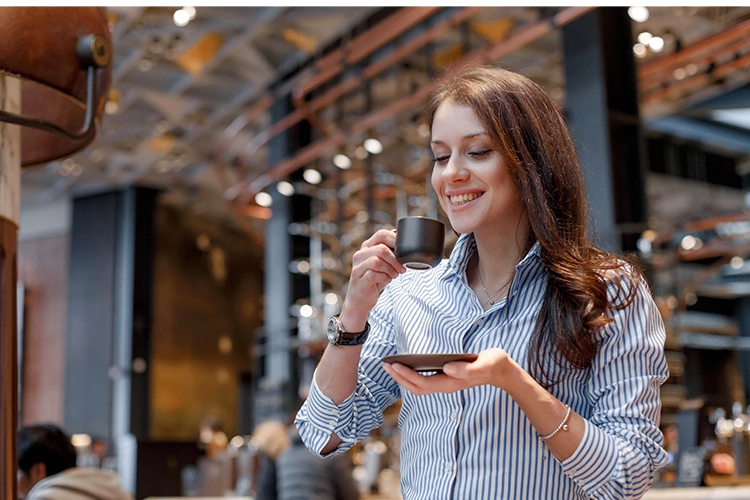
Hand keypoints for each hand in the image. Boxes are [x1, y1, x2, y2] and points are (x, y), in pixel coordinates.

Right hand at [342, 229, 405, 318]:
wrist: (360, 299)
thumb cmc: (374, 280)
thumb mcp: (382, 264)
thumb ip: (390, 253)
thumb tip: (404, 242)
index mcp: (366, 247)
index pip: (381, 234)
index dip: (395, 240)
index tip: (404, 252)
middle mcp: (360, 255)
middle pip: (381, 248)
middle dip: (396, 259)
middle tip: (402, 269)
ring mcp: (358, 267)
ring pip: (377, 261)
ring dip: (390, 269)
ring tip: (394, 275)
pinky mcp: (360, 279)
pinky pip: (374, 274)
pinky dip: (385, 278)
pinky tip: (387, 280)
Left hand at [383, 348, 515, 394]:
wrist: (502, 372)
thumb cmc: (494, 365)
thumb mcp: (486, 363)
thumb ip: (468, 368)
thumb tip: (447, 367)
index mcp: (452, 382)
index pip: (423, 383)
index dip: (407, 375)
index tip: (394, 365)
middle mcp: (446, 386)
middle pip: (416, 387)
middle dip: (399, 377)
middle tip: (384, 364)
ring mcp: (446, 384)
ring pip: (418, 386)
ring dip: (402, 377)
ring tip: (389, 365)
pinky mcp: (446, 379)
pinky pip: (424, 381)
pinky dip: (411, 375)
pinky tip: (404, 366)